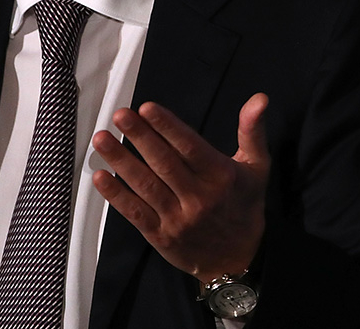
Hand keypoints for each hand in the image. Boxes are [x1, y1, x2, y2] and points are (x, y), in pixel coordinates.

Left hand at [91, 92, 269, 282]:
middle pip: (164, 163)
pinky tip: (100, 176)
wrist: (238, 260)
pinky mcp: (161, 235)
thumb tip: (259, 99)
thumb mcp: (257, 166)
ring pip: (146, 186)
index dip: (167, 127)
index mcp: (221, 177)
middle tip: (120, 115)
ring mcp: (177, 218)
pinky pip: (135, 213)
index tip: (147, 108)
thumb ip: (252, 131)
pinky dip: (116, 195)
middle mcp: (199, 198)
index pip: (190, 147)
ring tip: (102, 139)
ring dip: (121, 161)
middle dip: (140, 137)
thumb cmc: (244, 205)